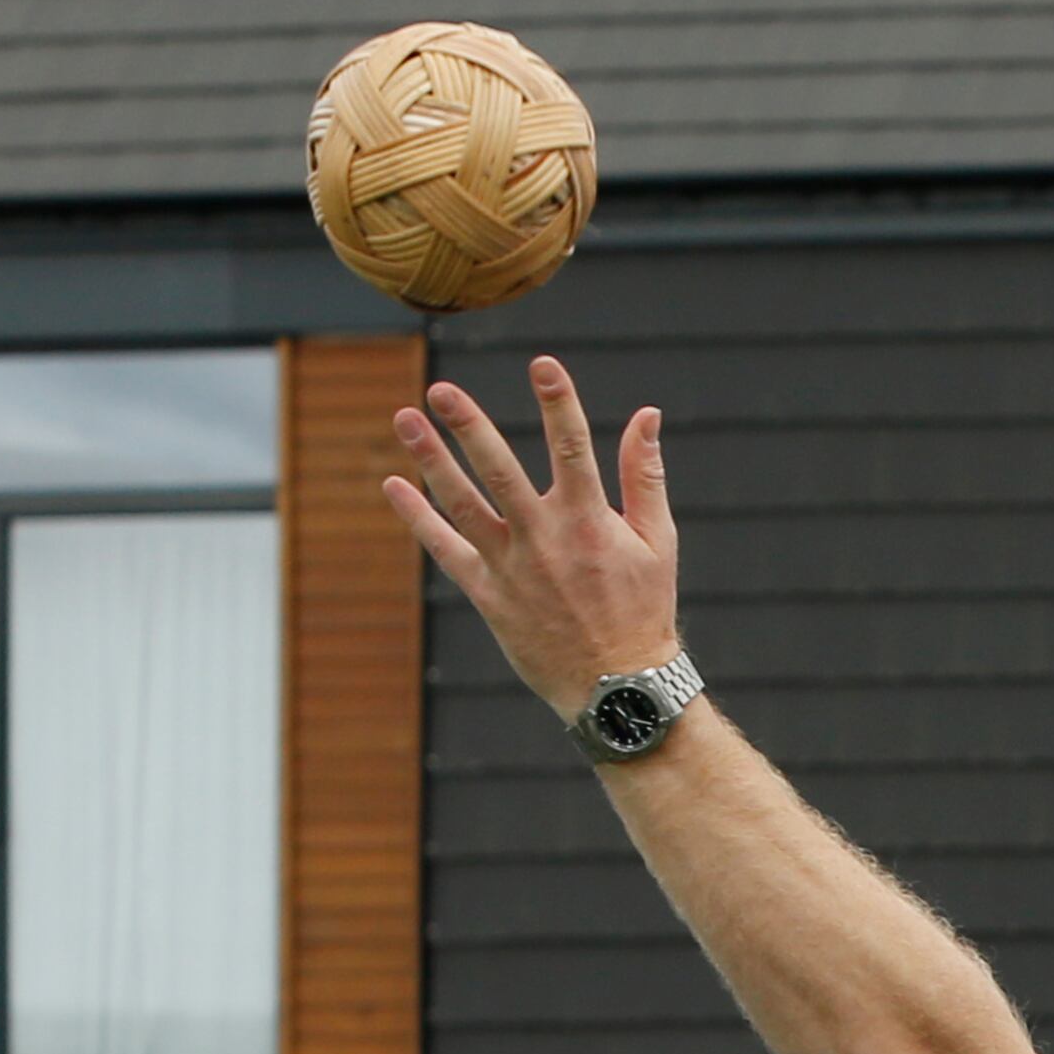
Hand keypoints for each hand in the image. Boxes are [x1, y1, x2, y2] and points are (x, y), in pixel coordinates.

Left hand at [386, 360, 681, 724]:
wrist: (617, 689)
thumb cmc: (642, 611)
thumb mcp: (657, 542)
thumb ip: (644, 476)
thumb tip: (647, 415)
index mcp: (590, 521)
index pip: (572, 448)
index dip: (558, 402)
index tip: (542, 364)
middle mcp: (544, 540)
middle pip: (499, 470)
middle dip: (469, 426)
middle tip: (440, 389)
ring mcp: (511, 568)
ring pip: (462, 505)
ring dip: (431, 461)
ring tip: (405, 419)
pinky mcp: (489, 597)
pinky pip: (446, 552)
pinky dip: (419, 520)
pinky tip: (395, 486)